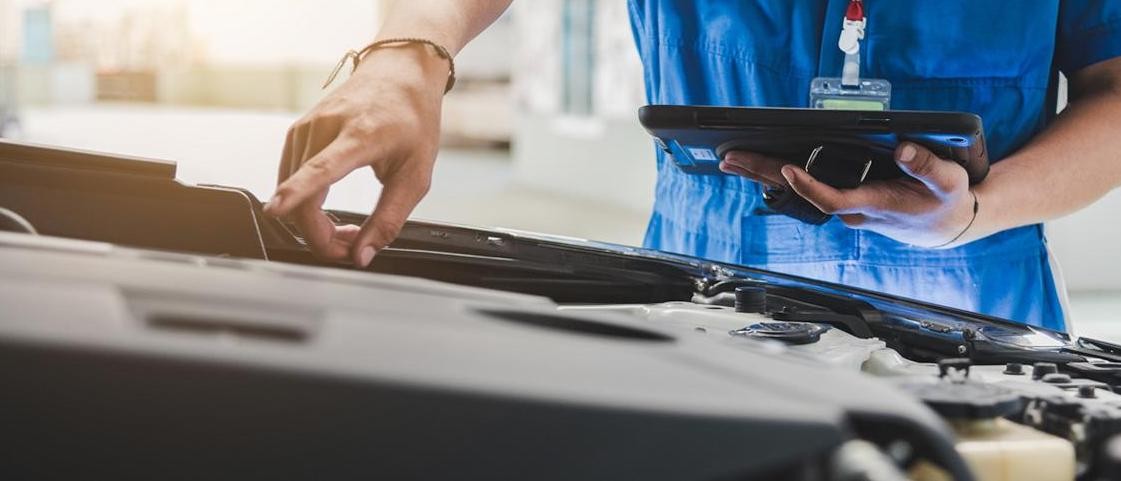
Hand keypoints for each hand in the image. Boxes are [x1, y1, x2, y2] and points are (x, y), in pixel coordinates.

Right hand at [263, 45, 447, 266]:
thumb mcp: (416, 175)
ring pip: (291, 191)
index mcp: (360, 135)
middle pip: (302, 194)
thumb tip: (362, 256)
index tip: (275, 209)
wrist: (399, 72)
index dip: (297, 193)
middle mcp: (326, 127)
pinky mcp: (297, 132)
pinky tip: (329, 208)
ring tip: (350, 229)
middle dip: (319, 235)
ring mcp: (306, 127)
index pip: (321, 168)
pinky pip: (290, 178)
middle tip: (351, 248)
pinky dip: (305, 203)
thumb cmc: (413, 119)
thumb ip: (389, 219)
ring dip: (313, 222)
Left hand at [721, 143, 977, 247]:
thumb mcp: (949, 180)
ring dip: (764, 175)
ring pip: (797, 192)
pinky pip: (805, 188)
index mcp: (873, 205)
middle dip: (764, 175)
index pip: (831, 199)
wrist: (947, 226)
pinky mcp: (844, 201)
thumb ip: (926, 166)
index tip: (788, 170)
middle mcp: (852, 210)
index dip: (808, 187)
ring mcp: (845, 207)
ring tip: (731, 159)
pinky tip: (758, 167)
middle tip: (731, 159)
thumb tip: (903, 151)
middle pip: (800, 195)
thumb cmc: (947, 201)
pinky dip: (780, 176)